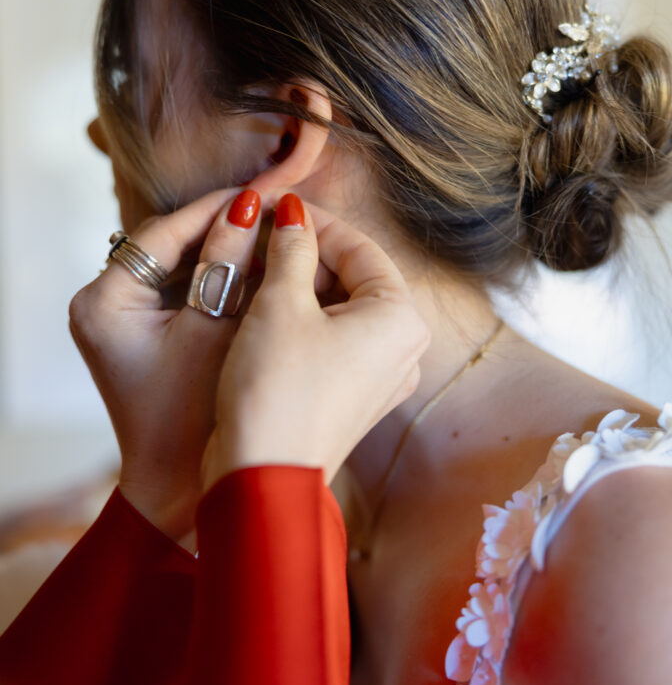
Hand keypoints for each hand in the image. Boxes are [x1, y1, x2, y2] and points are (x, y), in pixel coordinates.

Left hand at [69, 187, 268, 542]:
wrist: (176, 490)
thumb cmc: (193, 421)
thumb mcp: (216, 332)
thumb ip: (228, 265)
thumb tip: (250, 207)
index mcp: (105, 302)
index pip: (163, 234)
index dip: (215, 210)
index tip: (261, 193)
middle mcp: (101, 305)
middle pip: (166, 245)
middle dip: (219, 227)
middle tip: (271, 209)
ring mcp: (118, 320)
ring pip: (175, 264)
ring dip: (219, 249)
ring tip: (269, 233)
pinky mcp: (138, 335)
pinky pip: (178, 289)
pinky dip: (213, 277)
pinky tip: (253, 267)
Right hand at [202, 195, 430, 489]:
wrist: (261, 478)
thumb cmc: (276, 389)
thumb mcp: (280, 304)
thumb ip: (291, 250)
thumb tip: (291, 214)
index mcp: (401, 317)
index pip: (360, 247)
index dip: (313, 222)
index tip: (274, 207)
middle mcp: (403, 348)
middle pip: (354, 278)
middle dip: (306, 254)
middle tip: (260, 235)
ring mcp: (381, 378)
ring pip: (340, 310)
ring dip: (300, 286)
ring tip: (256, 267)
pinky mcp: (354, 399)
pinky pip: (334, 343)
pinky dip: (303, 321)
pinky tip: (264, 311)